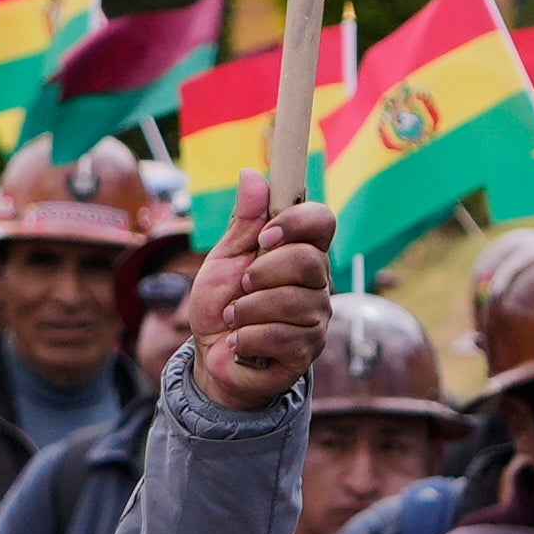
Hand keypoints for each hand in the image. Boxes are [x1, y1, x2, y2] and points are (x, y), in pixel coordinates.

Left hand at [184, 177, 337, 412]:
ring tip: (234, 318)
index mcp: (299, 251)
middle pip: (307, 260)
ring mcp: (316, 317)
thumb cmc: (221, 305)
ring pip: (292, 300)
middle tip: (241, 286)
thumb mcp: (224, 259)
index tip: (265, 236)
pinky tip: (241, 342)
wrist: (211, 359)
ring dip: (247, 309)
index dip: (296, 222)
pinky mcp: (308, 350)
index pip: (322, 221)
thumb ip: (242, 222)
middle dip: (261, 272)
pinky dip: (248, 338)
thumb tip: (252, 174)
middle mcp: (316, 282)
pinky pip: (282, 335)